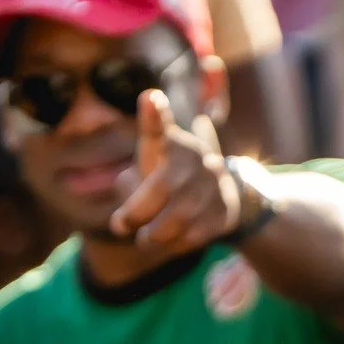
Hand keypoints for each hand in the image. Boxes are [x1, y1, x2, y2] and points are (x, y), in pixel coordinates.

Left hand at [107, 90, 240, 250]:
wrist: (220, 194)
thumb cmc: (167, 177)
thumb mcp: (148, 165)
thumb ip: (133, 182)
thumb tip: (125, 218)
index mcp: (170, 143)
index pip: (159, 127)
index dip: (155, 115)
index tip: (150, 98)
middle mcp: (195, 158)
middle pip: (163, 187)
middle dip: (137, 212)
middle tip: (118, 226)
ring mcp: (213, 184)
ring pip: (179, 217)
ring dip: (155, 235)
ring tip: (144, 240)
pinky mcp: (224, 209)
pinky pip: (195, 235)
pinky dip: (175, 244)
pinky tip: (168, 243)